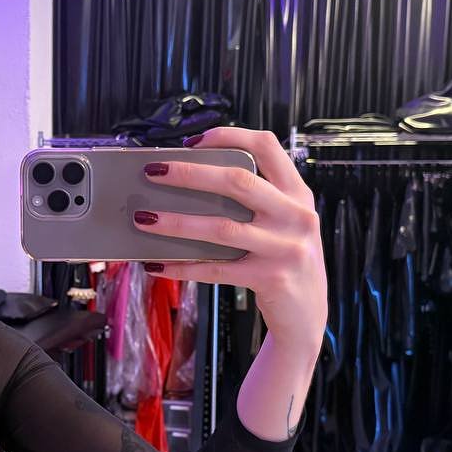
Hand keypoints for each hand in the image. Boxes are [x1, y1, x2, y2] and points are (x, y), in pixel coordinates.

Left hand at [134, 127, 327, 357]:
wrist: (307, 315)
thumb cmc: (285, 260)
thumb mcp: (285, 222)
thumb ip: (257, 200)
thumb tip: (191, 182)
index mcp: (297, 193)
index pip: (266, 146)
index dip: (229, 136)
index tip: (192, 142)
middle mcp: (296, 215)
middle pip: (238, 181)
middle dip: (189, 174)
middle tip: (153, 172)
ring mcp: (285, 247)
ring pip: (221, 227)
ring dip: (176, 222)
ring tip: (144, 218)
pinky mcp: (270, 278)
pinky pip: (216, 269)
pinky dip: (182, 267)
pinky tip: (157, 264)